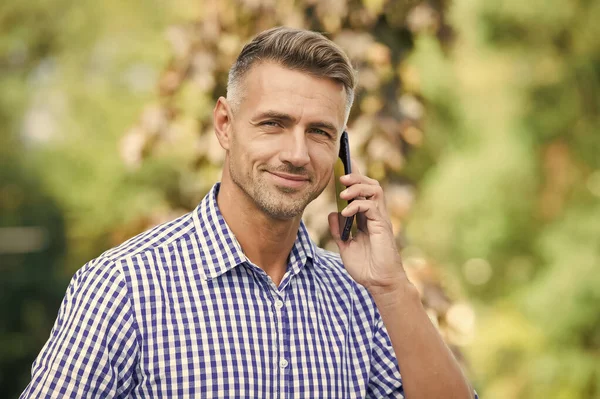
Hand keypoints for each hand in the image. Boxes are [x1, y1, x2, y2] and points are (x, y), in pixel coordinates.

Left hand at [328, 160, 407, 291]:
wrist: (378, 283)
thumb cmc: (366, 267)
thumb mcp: (345, 246)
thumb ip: (338, 230)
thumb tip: (332, 213)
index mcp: (367, 218)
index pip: (362, 192)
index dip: (354, 179)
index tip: (340, 169)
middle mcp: (376, 215)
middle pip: (371, 184)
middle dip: (356, 176)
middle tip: (340, 177)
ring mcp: (380, 219)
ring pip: (375, 189)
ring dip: (357, 186)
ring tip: (343, 192)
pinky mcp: (382, 225)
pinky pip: (371, 206)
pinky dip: (357, 205)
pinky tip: (346, 212)